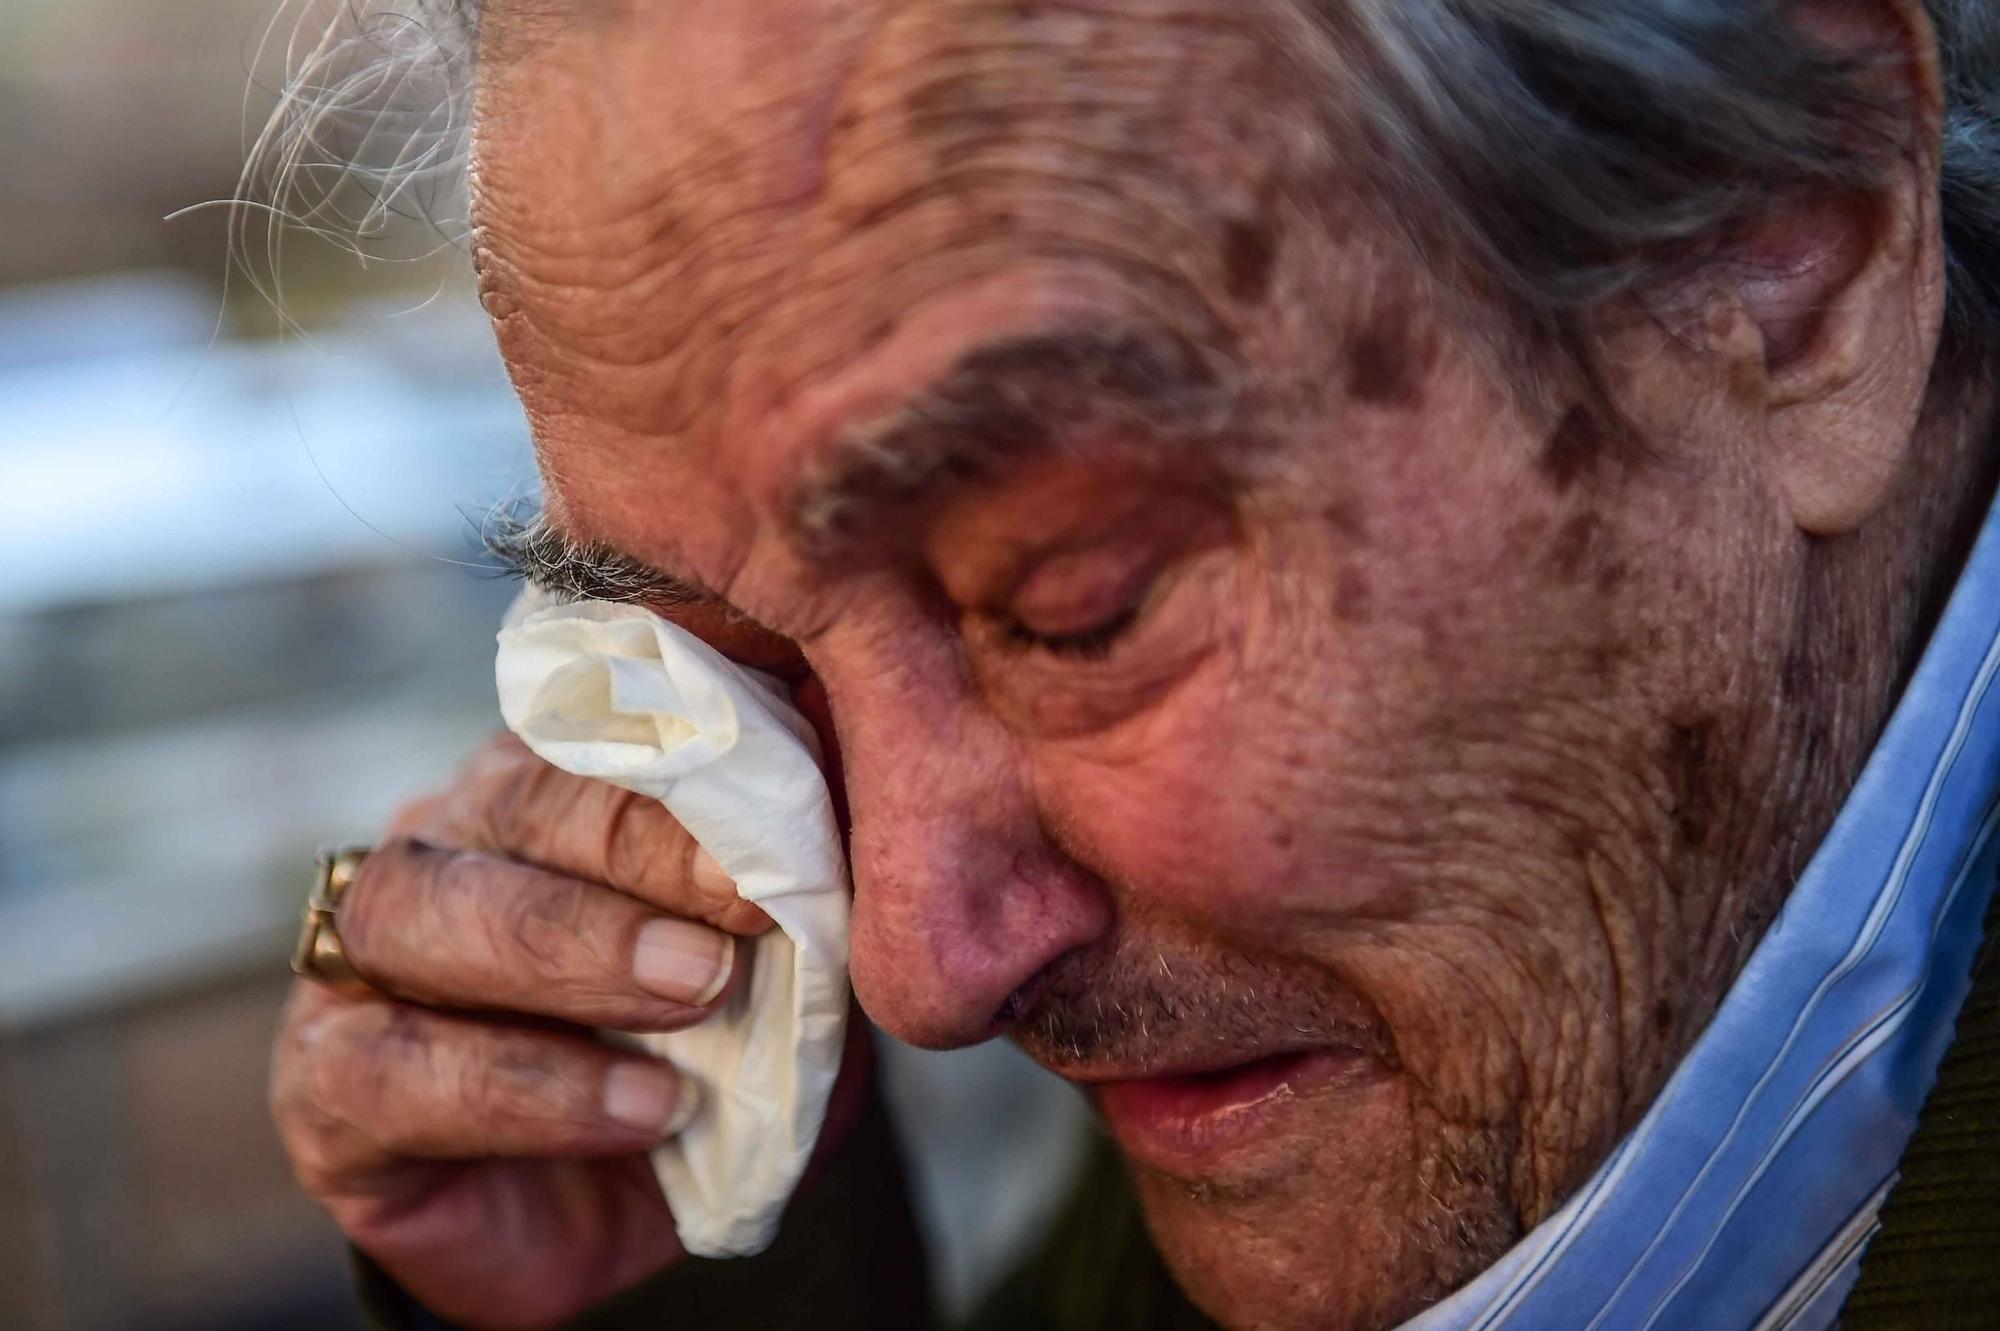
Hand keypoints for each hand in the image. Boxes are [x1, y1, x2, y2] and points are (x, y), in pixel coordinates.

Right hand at [270, 733, 853, 1329]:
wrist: (645, 1208)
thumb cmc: (719, 1045)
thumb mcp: (788, 958)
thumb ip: (809, 873)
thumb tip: (877, 780)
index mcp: (555, 782)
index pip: (601, 732)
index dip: (692, 769)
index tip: (795, 821)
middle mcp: (449, 841)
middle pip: (509, 803)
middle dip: (631, 850)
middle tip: (743, 911)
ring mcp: (367, 955)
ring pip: (419, 909)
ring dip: (566, 948)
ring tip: (693, 999)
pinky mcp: (329, 1081)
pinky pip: (389, 1064)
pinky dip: (525, 1086)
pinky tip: (640, 1108)